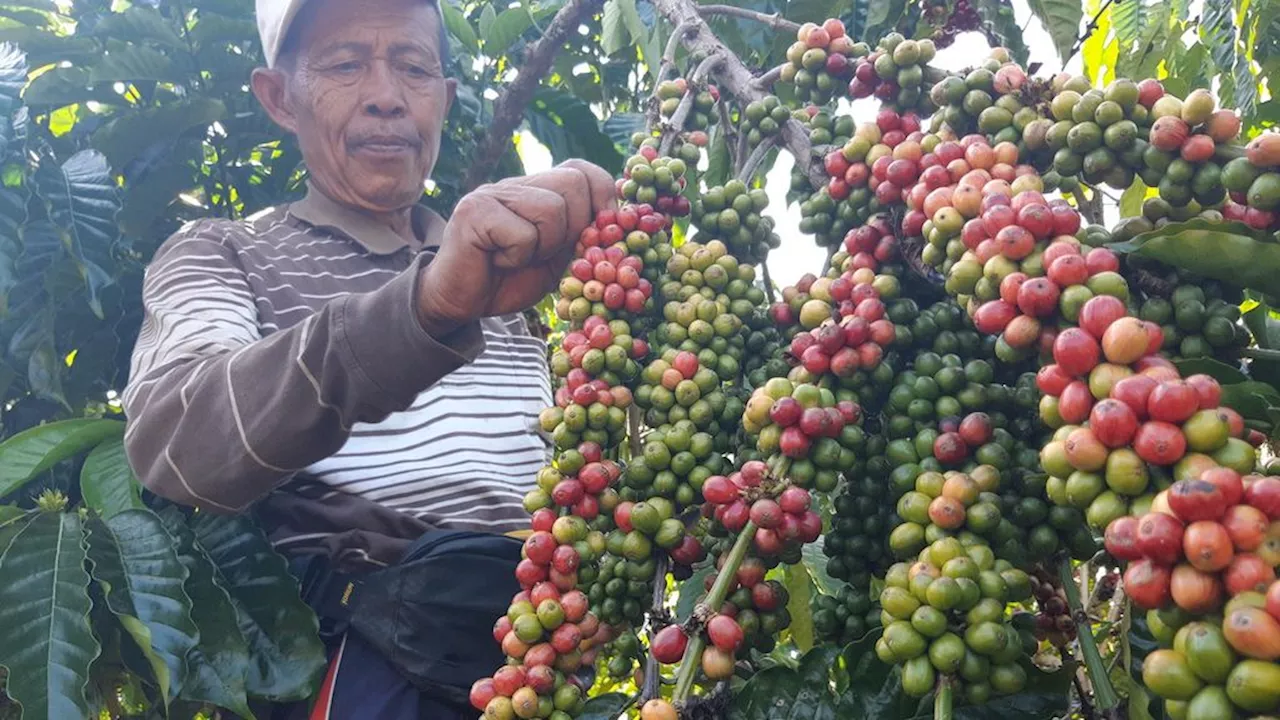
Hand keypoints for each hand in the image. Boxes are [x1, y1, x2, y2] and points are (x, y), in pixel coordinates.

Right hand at [416, 160, 615, 335]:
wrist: (461, 302)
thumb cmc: (509, 279)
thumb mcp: (558, 257)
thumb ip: (582, 235)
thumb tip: (622, 222)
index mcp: (538, 190)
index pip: (582, 169)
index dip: (602, 195)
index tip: (604, 229)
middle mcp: (516, 183)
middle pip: (572, 183)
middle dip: (574, 227)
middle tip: (547, 252)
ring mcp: (493, 193)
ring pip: (551, 208)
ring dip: (544, 246)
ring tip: (519, 258)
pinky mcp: (473, 211)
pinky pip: (522, 233)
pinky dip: (518, 257)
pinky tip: (498, 262)